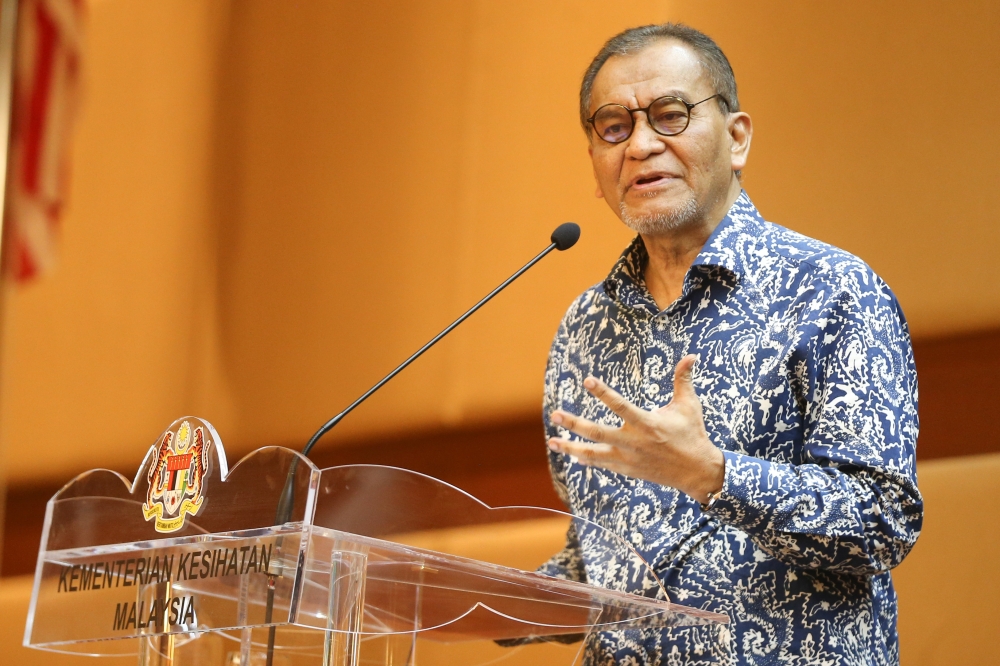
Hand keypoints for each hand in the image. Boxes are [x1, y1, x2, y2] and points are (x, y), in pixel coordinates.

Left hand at [547, 354, 724, 503]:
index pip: (620, 406)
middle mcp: (634, 442)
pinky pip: (602, 464)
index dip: (603, 392)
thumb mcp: (689, 405)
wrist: (697, 472)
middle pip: (598, 432)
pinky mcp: (628, 470)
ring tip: (552, 442)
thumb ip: (683, 380)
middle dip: (575, 424)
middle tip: (555, 414)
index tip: (587, 380)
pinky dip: (587, 459)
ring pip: (594, 453)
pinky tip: (573, 454)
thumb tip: (690, 355)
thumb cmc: (693, 434)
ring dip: (571, 447)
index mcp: (648, 424)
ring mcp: (629, 458)